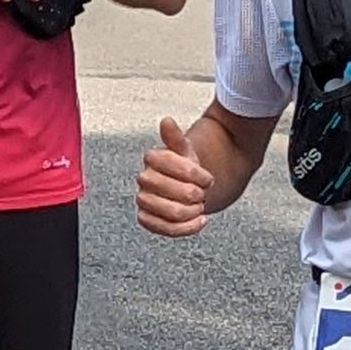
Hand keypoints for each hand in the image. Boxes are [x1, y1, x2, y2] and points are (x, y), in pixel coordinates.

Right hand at [137, 113, 212, 236]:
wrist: (186, 186)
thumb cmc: (186, 167)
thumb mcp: (186, 151)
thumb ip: (176, 138)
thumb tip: (166, 121)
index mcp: (152, 159)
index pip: (169, 164)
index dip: (192, 172)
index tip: (206, 177)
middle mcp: (144, 179)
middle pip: (168, 189)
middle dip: (192, 193)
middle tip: (203, 192)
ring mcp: (144, 200)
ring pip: (167, 212)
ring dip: (190, 211)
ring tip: (200, 206)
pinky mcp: (147, 219)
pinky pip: (163, 228)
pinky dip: (186, 228)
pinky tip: (200, 220)